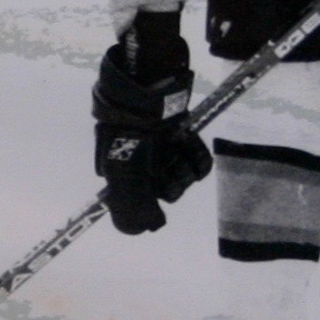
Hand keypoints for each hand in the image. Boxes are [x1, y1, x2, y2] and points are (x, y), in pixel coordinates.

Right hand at [91, 10, 211, 234]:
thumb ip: (131, 207)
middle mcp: (142, 164)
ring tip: (177, 147)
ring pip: (184, 177)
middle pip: (165, 191)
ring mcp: (163, 150)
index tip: (153, 189)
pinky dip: (196, 155)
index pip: (138, 202)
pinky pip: (198, 162)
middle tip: (165, 163)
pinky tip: (188, 142)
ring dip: (185, 166)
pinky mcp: (183, 138)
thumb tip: (147, 231)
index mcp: (122, 173)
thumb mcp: (124, 172)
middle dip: (170, 180)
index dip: (149, 200)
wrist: (149, 87)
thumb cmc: (131, 131)